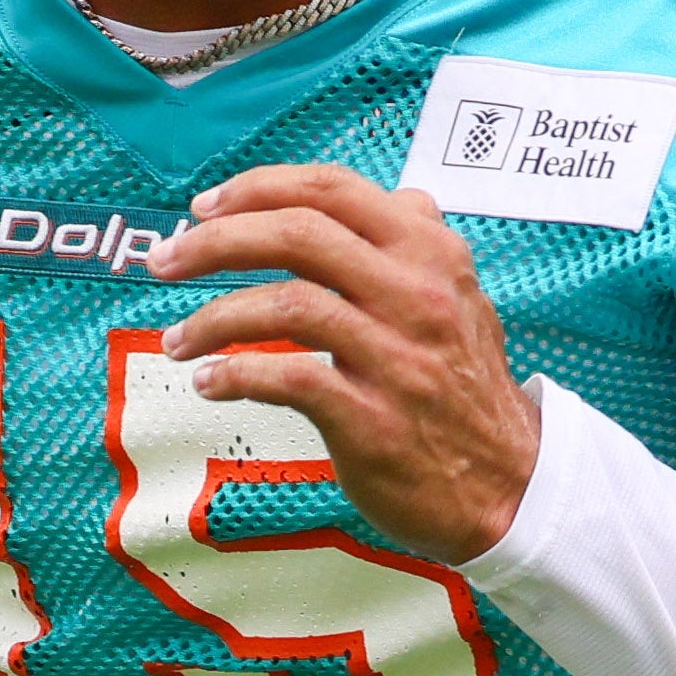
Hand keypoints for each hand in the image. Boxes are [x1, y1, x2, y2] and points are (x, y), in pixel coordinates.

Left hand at [149, 166, 541, 561]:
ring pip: (285, 304)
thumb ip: (423, 247)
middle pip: (297, 235)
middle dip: (214, 242)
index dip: (256, 189)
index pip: (331, 190)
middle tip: (165, 262)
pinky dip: (235, 375)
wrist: (511, 487)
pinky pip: (287, 379)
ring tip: (177, 340)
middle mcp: (415, 295)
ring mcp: (395, 357)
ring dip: (213, 317)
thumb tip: (397, 198)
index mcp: (429, 254)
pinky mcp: (373, 419)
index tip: (204, 208)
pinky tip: (210, 383)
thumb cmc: (468, 393)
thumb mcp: (464, 300)